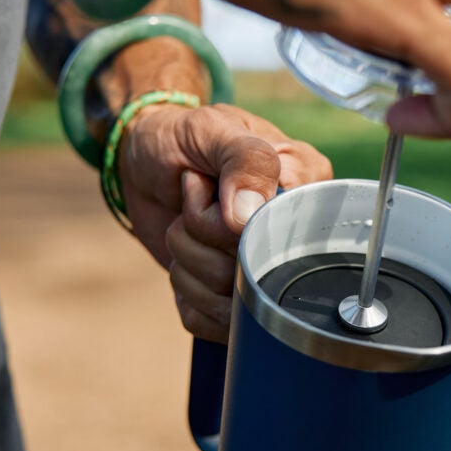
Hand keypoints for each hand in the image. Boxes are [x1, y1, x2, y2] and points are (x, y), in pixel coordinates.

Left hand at [118, 102, 331, 341]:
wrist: (143, 161)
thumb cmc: (183, 138)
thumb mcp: (213, 129)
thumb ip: (243, 160)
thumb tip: (249, 217)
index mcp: (307, 187)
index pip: (286, 233)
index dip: (235, 223)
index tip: (207, 187)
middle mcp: (297, 236)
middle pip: (254, 273)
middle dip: (202, 235)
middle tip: (192, 196)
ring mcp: (267, 273)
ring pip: (230, 303)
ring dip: (187, 259)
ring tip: (185, 221)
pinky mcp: (235, 301)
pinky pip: (210, 321)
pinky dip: (184, 289)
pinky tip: (187, 255)